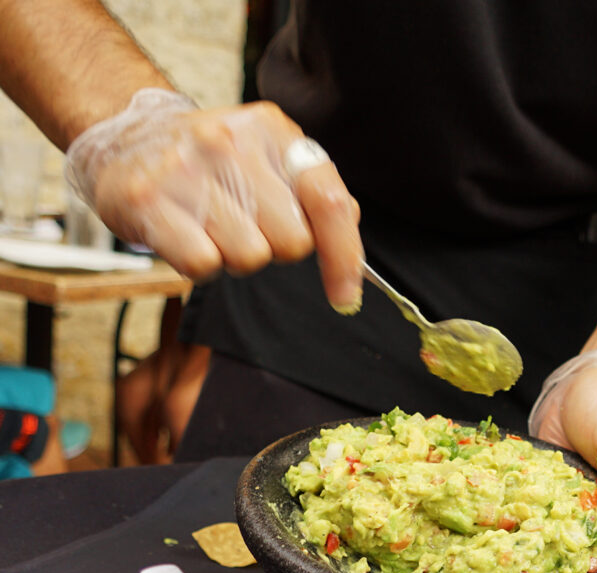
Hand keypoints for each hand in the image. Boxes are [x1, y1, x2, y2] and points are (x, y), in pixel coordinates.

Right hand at [65, 89, 362, 308]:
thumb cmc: (207, 162)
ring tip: (212, 229)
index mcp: (269, 129)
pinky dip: (201, 266)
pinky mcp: (147, 200)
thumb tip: (349, 228)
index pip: (328, 199)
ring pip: (250, 257)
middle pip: (292, 241)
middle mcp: (230, 141)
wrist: (123, 139)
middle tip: (246, 228)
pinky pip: (203, 265)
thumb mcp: (264, 157)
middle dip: (276, 249)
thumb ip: (310, 191)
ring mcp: (186, 169)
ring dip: (235, 258)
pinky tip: (187, 237)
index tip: (346, 296)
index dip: (345, 256)